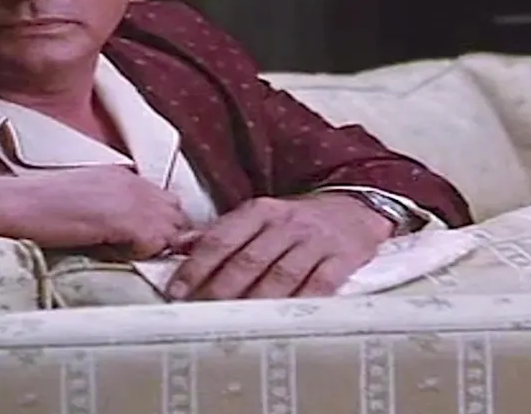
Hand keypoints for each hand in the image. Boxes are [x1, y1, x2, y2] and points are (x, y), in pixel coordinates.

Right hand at [0, 166, 193, 258]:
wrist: (13, 203)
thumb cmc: (37, 206)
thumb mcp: (84, 198)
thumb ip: (111, 207)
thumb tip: (126, 232)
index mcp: (121, 175)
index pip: (163, 199)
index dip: (158, 224)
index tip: (143, 242)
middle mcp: (131, 181)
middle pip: (173, 212)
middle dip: (162, 235)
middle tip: (137, 251)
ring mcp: (129, 198)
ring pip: (169, 228)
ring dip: (153, 245)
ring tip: (123, 252)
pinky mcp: (122, 218)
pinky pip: (153, 241)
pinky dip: (140, 253)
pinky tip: (113, 252)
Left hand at [164, 193, 391, 300]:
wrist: (353, 209)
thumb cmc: (296, 221)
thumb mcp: (259, 216)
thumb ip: (222, 233)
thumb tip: (178, 246)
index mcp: (259, 211)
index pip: (221, 238)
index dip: (196, 266)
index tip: (177, 290)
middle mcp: (285, 224)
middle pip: (248, 260)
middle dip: (220, 289)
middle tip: (200, 312)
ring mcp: (314, 241)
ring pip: (280, 275)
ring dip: (255, 301)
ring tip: (235, 322)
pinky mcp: (342, 259)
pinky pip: (319, 284)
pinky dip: (299, 302)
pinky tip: (281, 319)